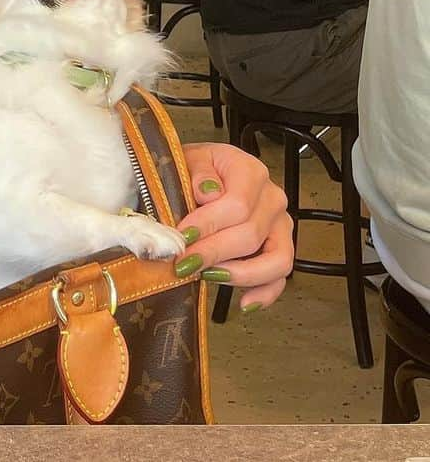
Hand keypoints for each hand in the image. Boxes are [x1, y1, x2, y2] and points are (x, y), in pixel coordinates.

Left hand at [178, 141, 293, 310]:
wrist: (201, 174)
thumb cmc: (194, 170)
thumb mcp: (188, 159)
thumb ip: (198, 171)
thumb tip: (207, 192)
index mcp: (250, 171)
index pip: (237, 204)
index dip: (209, 225)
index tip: (182, 238)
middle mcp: (272, 197)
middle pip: (251, 234)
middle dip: (215, 252)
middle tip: (185, 263)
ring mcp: (280, 225)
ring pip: (277, 260)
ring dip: (240, 274)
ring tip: (208, 276)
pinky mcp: (280, 248)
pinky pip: (280, 277)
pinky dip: (265, 293)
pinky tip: (243, 303)